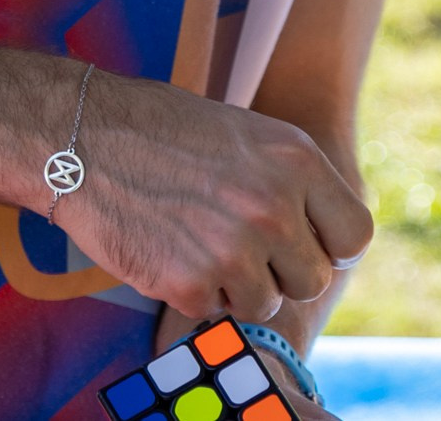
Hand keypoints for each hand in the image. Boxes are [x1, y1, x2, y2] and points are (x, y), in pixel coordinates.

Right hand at [43, 68, 373, 323]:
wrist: (86, 138)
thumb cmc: (166, 130)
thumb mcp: (251, 135)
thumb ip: (293, 181)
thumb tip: (323, 230)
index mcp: (298, 161)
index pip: (354, 235)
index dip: (331, 247)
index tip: (307, 245)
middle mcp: (275, 207)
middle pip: (314, 280)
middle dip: (283, 272)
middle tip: (245, 248)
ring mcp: (234, 249)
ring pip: (266, 303)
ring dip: (239, 286)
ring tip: (203, 244)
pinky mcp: (191, 284)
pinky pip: (214, 311)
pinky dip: (195, 292)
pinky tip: (172, 251)